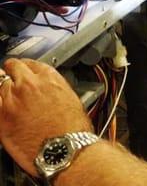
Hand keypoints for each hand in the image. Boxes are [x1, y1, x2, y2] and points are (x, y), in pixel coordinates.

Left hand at [0, 58, 92, 176]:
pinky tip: (4, 107)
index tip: (26, 72)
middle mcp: (29, 84)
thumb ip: (53, 87)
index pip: (30, 63)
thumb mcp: (69, 97)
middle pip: (12, 67)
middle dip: (13, 73)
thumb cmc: (72, 128)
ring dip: (5, 90)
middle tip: (13, 79)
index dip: (27, 68)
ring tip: (11, 99)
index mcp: (49, 77)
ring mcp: (12, 100)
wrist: (65, 149)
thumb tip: (45, 88)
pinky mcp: (1, 118)